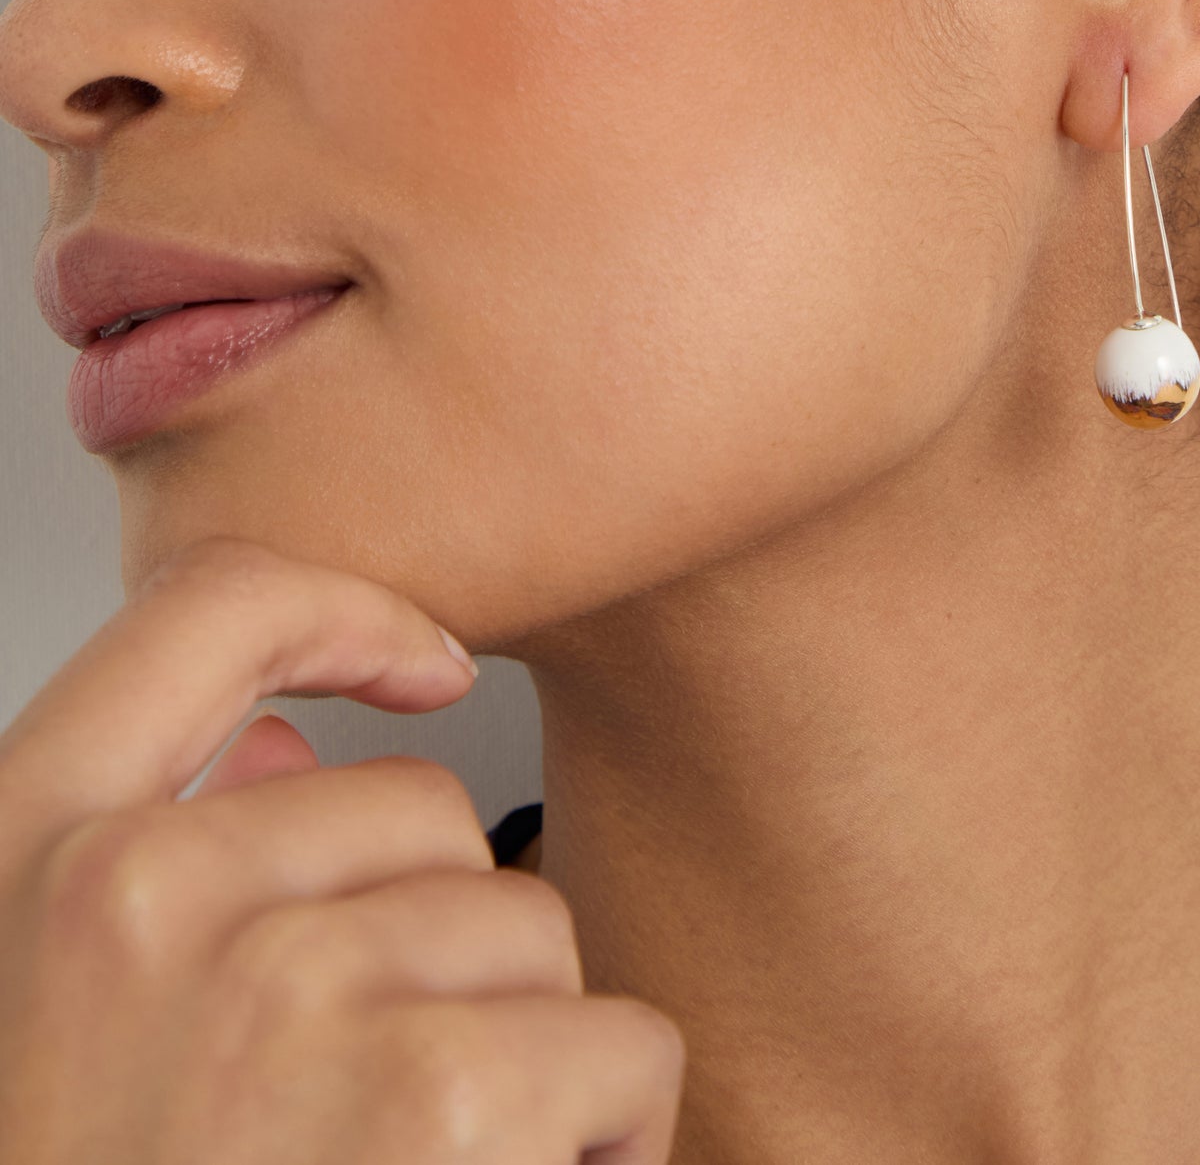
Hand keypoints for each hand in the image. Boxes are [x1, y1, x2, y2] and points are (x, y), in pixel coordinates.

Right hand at [0, 537, 683, 1161]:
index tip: (421, 662)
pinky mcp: (423, 1106)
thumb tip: (292, 754)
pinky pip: (618, 1046)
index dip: (341, 610)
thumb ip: (161, 889)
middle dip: (443, 952)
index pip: (207, 615)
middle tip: (365, 1123)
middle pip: (423, 815)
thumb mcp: (70, 1038)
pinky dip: (613, 1141)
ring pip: (530, 928)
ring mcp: (272, 998)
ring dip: (528, 1055)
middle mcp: (134, 902)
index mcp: (25, 864)